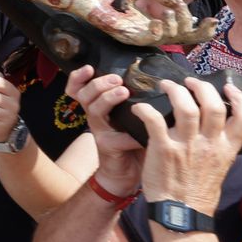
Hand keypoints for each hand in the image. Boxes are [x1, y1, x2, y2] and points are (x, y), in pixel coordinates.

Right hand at [64, 65, 144, 192]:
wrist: (128, 173)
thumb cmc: (134, 141)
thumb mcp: (133, 118)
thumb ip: (140, 102)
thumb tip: (162, 83)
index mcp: (100, 107)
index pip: (79, 88)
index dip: (79, 77)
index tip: (89, 67)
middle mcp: (96, 117)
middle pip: (84, 94)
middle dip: (98, 84)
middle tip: (117, 79)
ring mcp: (99, 132)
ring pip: (94, 109)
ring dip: (107, 98)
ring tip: (123, 92)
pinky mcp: (106, 147)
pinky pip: (116, 137)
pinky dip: (129, 134)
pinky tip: (140, 135)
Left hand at [131, 78, 241, 215]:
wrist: (181, 214)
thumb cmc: (197, 191)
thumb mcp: (220, 167)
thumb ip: (220, 146)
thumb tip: (217, 127)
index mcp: (226, 149)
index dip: (240, 99)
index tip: (227, 88)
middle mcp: (209, 145)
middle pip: (213, 105)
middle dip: (201, 87)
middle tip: (189, 82)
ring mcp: (186, 146)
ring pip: (185, 107)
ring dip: (175, 91)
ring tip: (166, 86)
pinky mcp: (163, 149)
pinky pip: (154, 120)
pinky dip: (145, 109)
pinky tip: (138, 107)